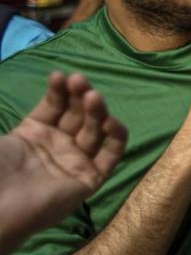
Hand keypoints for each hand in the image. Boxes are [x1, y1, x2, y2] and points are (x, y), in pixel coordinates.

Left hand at [0, 72, 126, 254]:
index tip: (59, 76)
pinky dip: (116, 137)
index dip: (58, 91)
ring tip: (92, 95)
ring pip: (95, 130)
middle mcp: (58, 145)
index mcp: (34, 134)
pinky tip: (110, 121)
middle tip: (79, 81)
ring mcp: (76, 161)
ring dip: (96, 111)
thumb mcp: (3, 138)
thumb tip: (42, 86)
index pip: (55, 106)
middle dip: (80, 96)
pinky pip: (111, 155)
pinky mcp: (91, 179)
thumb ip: (21, 114)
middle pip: (78, 115)